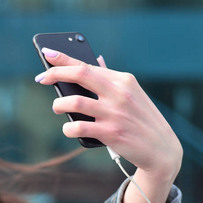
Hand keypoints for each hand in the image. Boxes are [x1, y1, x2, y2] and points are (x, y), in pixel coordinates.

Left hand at [35, 48, 182, 202]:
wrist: (161, 149)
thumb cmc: (141, 119)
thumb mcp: (132, 94)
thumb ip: (111, 80)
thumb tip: (95, 61)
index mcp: (123, 80)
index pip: (87, 64)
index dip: (63, 58)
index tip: (46, 53)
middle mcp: (119, 93)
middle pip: (80, 74)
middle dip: (55, 74)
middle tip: (41, 78)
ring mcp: (115, 113)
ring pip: (74, 102)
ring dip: (59, 105)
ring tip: (57, 107)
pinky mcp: (111, 133)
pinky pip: (78, 127)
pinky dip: (68, 128)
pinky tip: (68, 129)